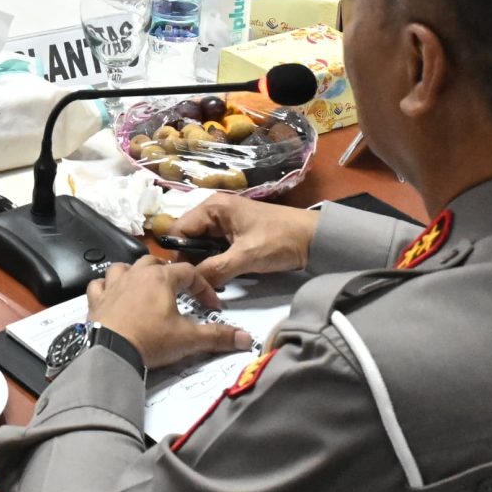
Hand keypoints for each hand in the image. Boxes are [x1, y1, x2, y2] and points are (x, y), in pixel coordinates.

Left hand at [84, 259, 249, 372]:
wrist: (111, 352)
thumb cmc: (151, 340)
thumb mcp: (188, 339)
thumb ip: (217, 336)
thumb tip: (247, 338)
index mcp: (161, 278)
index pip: (189, 273)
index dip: (203, 287)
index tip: (212, 305)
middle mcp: (136, 274)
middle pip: (155, 263)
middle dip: (169, 274)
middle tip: (178, 292)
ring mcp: (113, 284)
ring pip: (125, 266)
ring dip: (136, 273)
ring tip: (144, 287)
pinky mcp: (96, 299)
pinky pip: (99, 284)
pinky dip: (106, 286)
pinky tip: (112, 295)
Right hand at [173, 196, 319, 288]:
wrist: (314, 238)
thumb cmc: (279, 240)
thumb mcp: (246, 257)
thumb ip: (216, 269)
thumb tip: (192, 285)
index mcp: (213, 207)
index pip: (179, 229)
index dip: (177, 254)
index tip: (182, 278)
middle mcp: (215, 210)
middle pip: (188, 237)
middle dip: (190, 260)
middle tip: (195, 284)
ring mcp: (225, 222)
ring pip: (201, 245)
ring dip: (203, 263)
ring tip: (207, 283)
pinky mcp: (235, 234)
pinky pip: (215, 248)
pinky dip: (215, 262)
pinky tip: (219, 277)